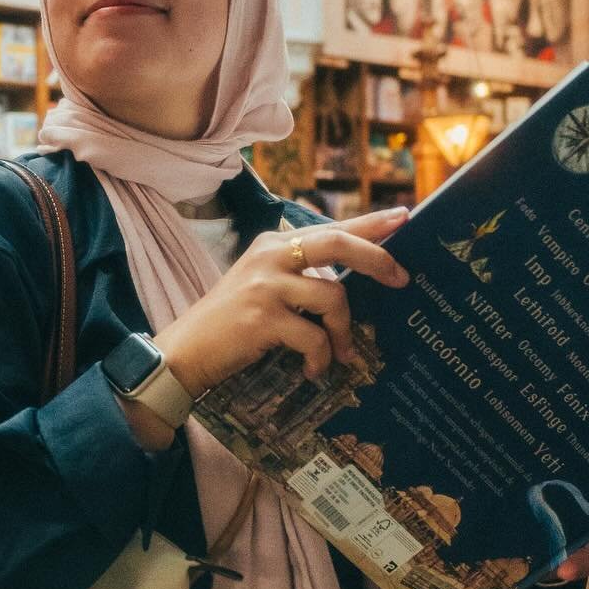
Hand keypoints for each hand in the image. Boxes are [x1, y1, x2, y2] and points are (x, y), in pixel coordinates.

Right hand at [155, 209, 409, 400]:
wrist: (184, 352)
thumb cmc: (228, 324)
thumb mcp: (262, 287)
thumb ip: (299, 277)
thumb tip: (347, 284)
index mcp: (273, 244)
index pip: (331, 228)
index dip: (371, 224)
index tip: (404, 217)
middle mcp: (270, 256)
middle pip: (339, 244)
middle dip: (376, 259)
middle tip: (401, 279)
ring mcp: (266, 285)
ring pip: (333, 299)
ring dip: (343, 333)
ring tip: (340, 355)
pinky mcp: (263, 318)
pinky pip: (315, 338)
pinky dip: (321, 359)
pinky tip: (312, 371)